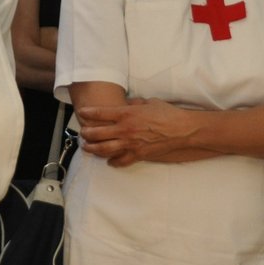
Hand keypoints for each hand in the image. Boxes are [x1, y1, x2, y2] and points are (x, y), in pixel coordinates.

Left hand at [75, 98, 197, 167]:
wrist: (181, 130)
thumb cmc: (167, 113)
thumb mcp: (148, 102)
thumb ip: (133, 103)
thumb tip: (125, 103)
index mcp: (127, 113)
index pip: (100, 113)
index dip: (88, 113)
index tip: (82, 112)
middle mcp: (125, 129)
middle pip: (97, 133)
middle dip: (86, 133)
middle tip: (83, 133)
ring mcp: (130, 143)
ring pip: (104, 149)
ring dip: (92, 148)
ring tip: (87, 147)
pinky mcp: (138, 154)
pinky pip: (120, 161)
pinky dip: (113, 161)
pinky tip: (109, 160)